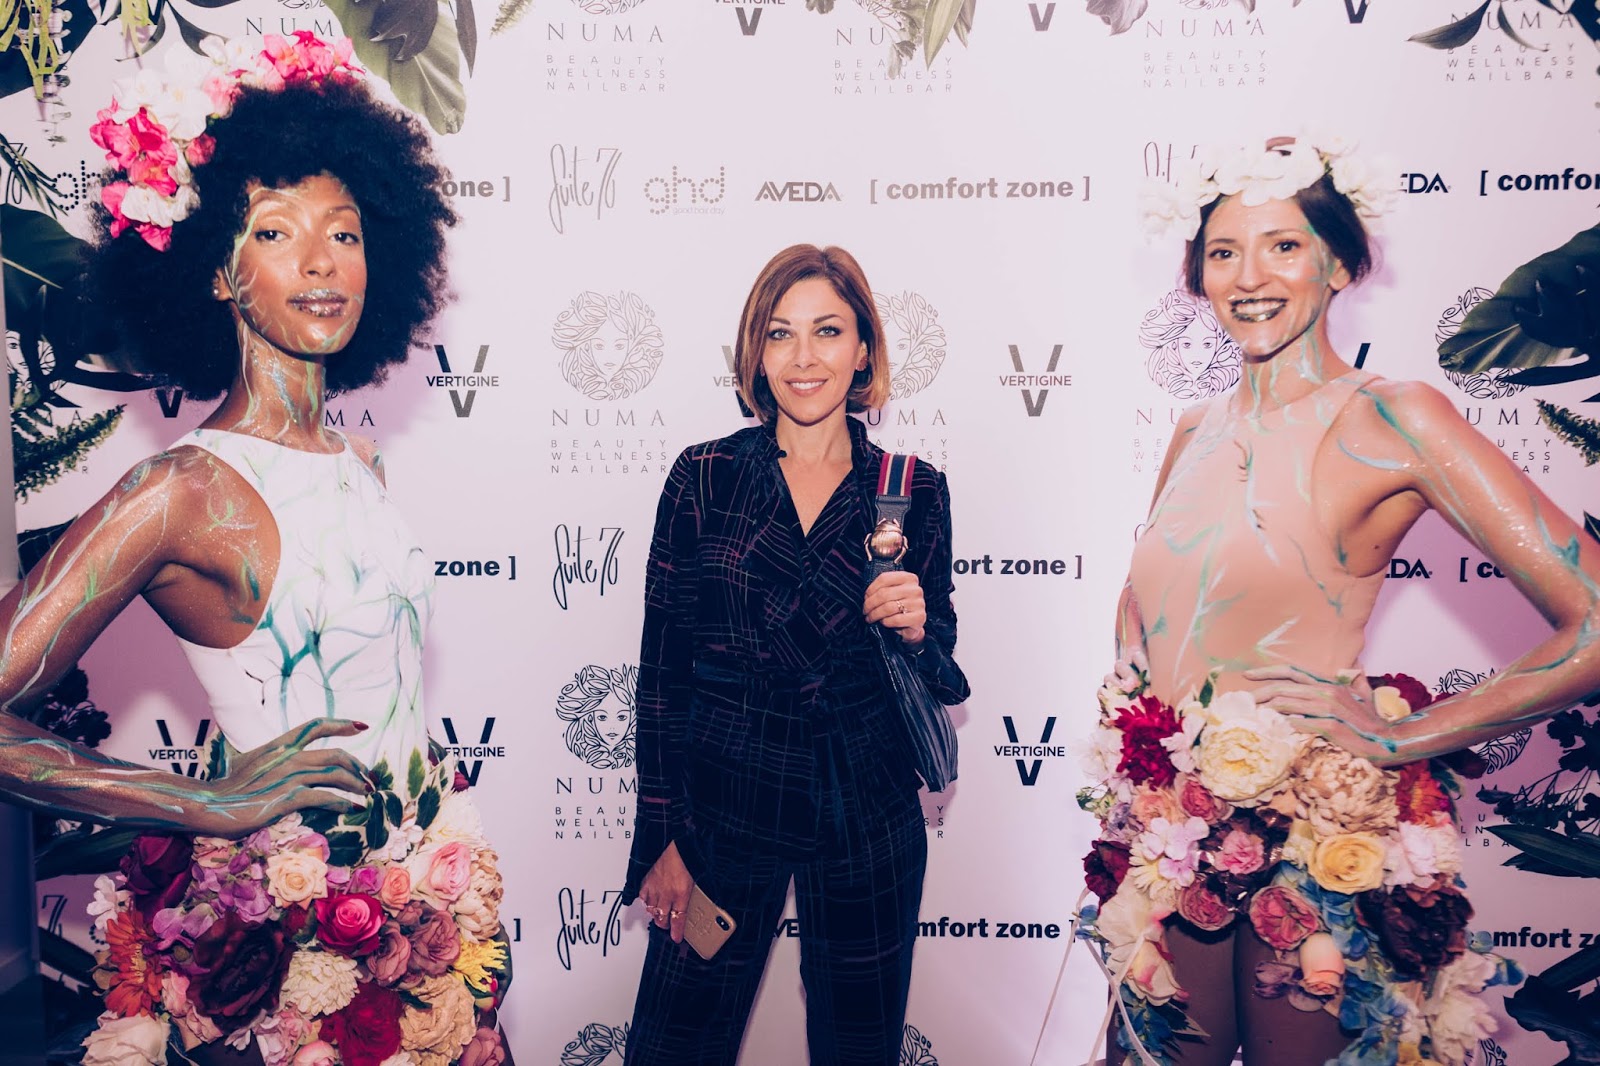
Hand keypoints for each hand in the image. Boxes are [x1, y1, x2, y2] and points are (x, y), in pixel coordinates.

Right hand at [198, 719, 373, 835]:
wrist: (207, 805)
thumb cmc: (226, 787)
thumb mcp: (249, 763)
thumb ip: (270, 759)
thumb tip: (285, 760)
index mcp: (279, 745)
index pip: (316, 726)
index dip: (341, 723)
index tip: (362, 726)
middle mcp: (288, 757)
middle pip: (335, 754)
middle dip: (358, 765)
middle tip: (369, 776)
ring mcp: (288, 777)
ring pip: (335, 775)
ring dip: (357, 784)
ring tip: (367, 792)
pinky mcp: (287, 798)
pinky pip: (324, 797)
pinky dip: (342, 802)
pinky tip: (350, 808)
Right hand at [638, 840, 692, 942]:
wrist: (671, 840)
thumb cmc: (685, 855)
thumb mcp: (697, 875)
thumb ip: (693, 891)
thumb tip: (695, 902)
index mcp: (682, 892)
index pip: (679, 919)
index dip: (676, 931)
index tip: (676, 938)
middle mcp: (667, 893)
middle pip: (662, 918)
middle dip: (665, 925)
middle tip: (668, 925)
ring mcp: (654, 887)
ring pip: (651, 910)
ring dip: (656, 915)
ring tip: (660, 914)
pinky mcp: (646, 880)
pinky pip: (642, 897)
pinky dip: (645, 902)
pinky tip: (650, 901)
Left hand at [864, 570, 925, 646]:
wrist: (912, 624)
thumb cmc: (899, 606)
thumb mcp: (893, 593)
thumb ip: (883, 589)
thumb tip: (866, 595)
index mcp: (908, 578)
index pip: (884, 578)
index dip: (871, 589)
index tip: (865, 598)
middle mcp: (915, 589)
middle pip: (884, 594)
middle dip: (870, 604)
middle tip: (865, 611)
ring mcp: (919, 603)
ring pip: (888, 607)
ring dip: (875, 614)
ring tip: (870, 618)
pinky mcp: (919, 617)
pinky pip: (896, 620)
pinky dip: (886, 622)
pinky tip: (883, 622)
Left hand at [1244, 665, 1404, 764]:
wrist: (1388, 741)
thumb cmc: (1372, 721)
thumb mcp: (1362, 696)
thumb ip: (1353, 681)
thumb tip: (1354, 667)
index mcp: (1329, 684)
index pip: (1292, 672)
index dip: (1267, 672)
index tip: (1247, 675)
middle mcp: (1327, 692)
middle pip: (1283, 688)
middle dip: (1260, 694)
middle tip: (1244, 702)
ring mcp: (1328, 709)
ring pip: (1287, 704)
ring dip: (1267, 710)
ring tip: (1253, 716)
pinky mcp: (1330, 726)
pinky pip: (1299, 723)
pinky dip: (1283, 725)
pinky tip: (1273, 729)